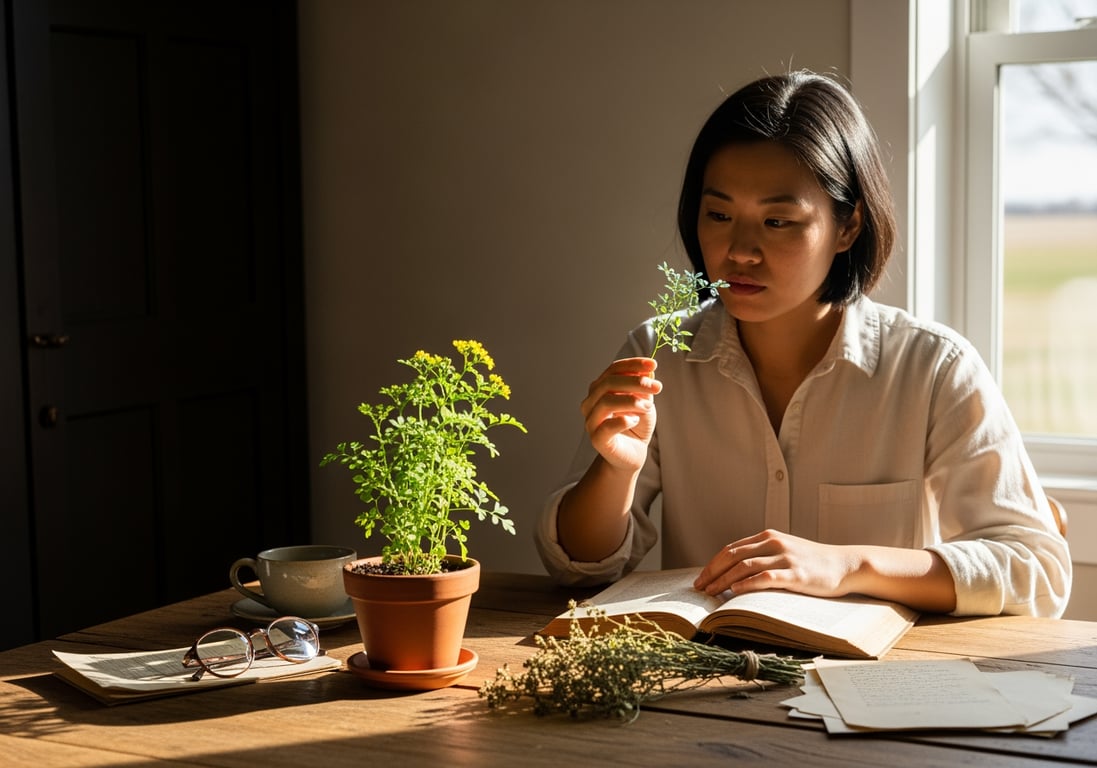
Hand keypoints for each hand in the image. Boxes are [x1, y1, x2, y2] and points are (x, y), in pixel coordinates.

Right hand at [580, 357, 661, 472]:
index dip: (633, 364)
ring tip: (648, 406)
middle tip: (657, 387)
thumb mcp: (644, 401)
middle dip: (635, 382)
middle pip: (608, 383)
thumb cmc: (636, 424)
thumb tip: (648, 370)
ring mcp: (591, 421)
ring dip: (631, 401)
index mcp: (601, 389)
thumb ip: (643, 387)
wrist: (633, 452)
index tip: (653, 364)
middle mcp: (591, 402)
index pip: (613, 369)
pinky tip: (635, 420)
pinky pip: (607, 426)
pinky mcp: (597, 439)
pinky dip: (624, 420)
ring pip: (606, 402)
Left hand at [693, 529, 852, 597]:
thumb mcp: (784, 552)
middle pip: (733, 556)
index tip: (700, 579)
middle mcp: (774, 543)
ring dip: (724, 580)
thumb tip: (733, 573)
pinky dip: (748, 584)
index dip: (713, 564)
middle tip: (699, 588)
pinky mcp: (797, 574)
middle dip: (712, 572)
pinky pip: (766, 577)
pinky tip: (735, 591)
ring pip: (745, 566)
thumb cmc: (812, 563)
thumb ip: (762, 556)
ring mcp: (785, 558)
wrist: (845, 565)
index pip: (731, 549)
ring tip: (711, 593)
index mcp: (768, 537)